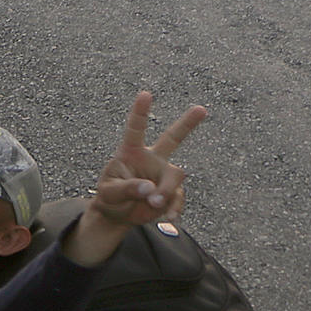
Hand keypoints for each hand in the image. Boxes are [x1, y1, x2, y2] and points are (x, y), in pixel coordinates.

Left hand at [88, 92, 208, 229]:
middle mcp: (151, 159)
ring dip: (166, 192)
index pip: (135, 129)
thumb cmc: (110, 197)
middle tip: (201, 109)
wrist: (118, 215)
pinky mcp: (172, 191)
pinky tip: (166, 216)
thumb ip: (127, 189)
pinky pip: (178, 197)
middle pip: (173, 138)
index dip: (140, 112)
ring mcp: (163, 174)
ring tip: (153, 204)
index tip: (145, 94)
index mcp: (130, 152)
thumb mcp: (109, 193)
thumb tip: (150, 189)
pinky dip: (172, 208)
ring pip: (176, 175)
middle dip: (188, 123)